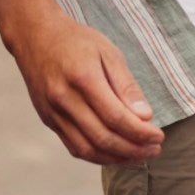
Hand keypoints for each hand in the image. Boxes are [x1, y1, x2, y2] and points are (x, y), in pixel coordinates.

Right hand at [6, 1, 164, 164]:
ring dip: (117, 158)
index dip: (140, 132)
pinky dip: (98, 155)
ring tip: (140, 155)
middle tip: (155, 149)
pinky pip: (74, 147)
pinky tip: (116, 153)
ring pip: (87, 149)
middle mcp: (64, 99)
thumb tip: (145, 117)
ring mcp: (53, 113)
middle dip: (133, 149)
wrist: (35, 36)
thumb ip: (126, 85)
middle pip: (102, 137)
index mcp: (83, 77)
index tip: (159, 136)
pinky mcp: (48, 120)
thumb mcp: (108, 51)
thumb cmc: (76, 40)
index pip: (115, 116)